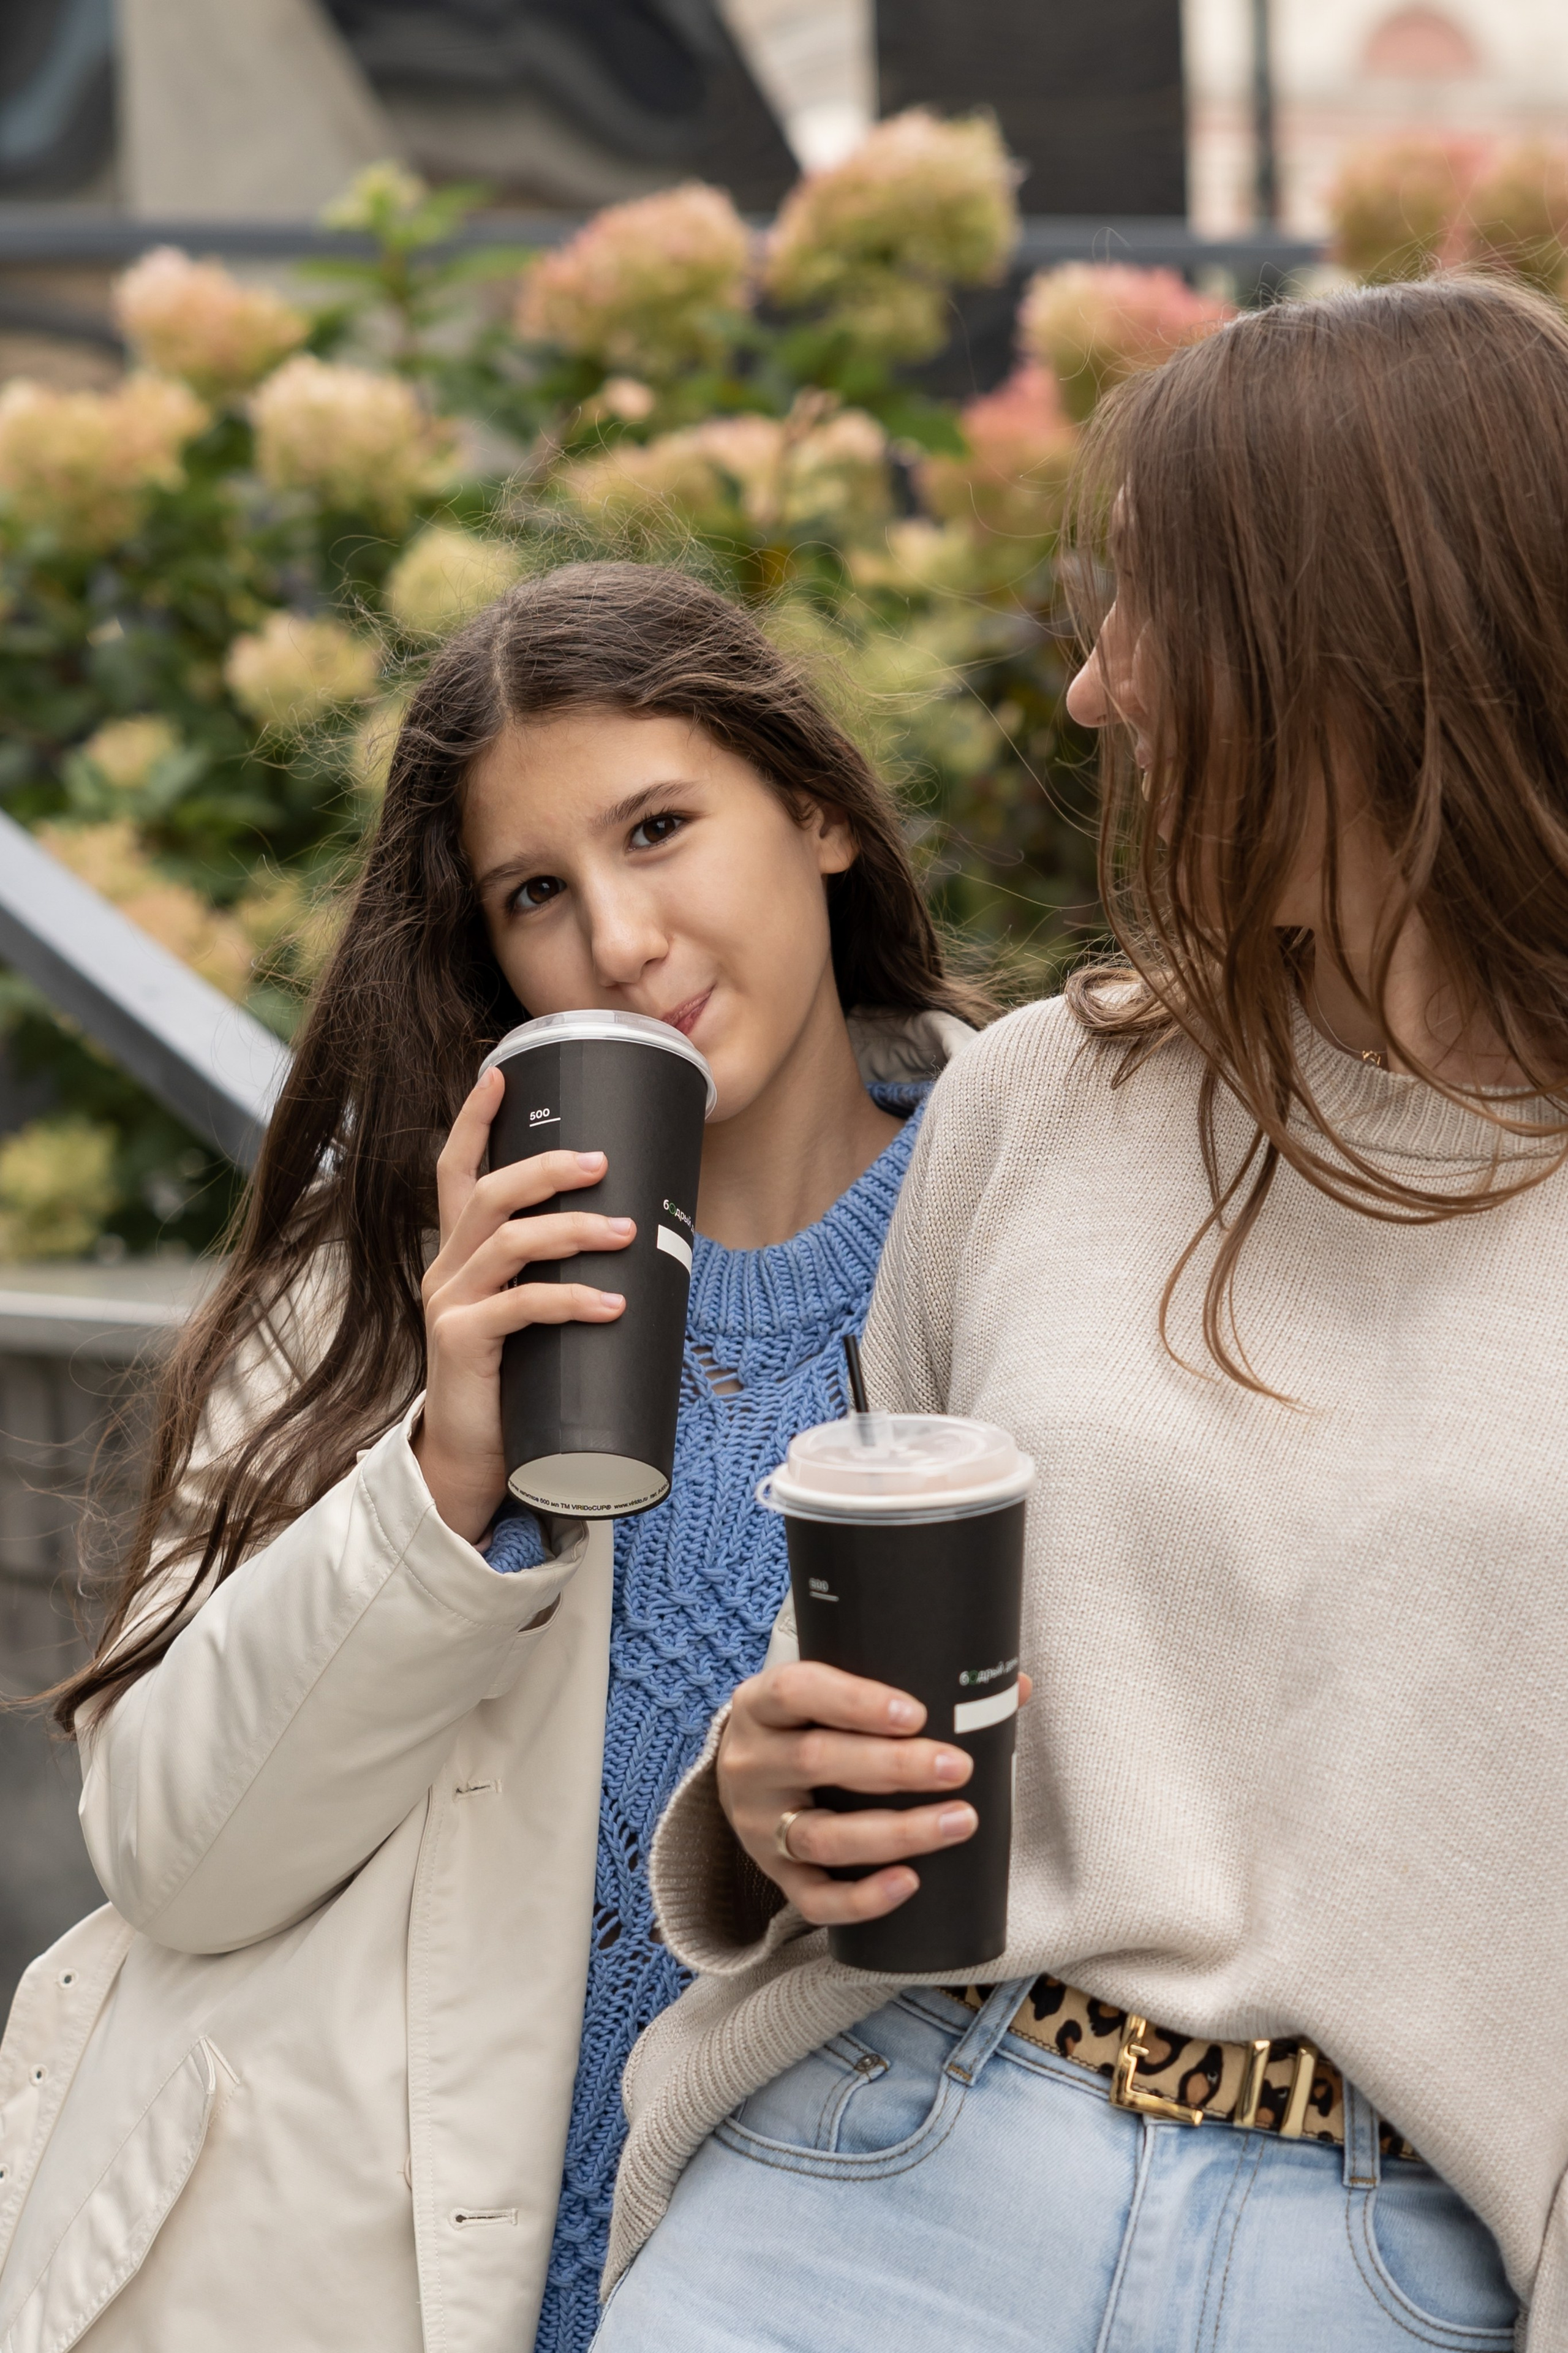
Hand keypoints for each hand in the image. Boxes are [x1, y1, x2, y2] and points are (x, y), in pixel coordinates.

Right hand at [411, 1063, 633, 1541]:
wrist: (473, 1461)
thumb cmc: (513, 1381)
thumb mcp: (530, 1318)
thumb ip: (555, 1276)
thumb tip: (632, 1242)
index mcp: (460, 1254)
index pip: (455, 1170)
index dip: (473, 1119)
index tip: (500, 1071)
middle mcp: (447, 1269)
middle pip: (489, 1193)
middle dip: (546, 1168)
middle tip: (602, 1162)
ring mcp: (449, 1305)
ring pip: (509, 1242)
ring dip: (573, 1230)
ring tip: (626, 1233)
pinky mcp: (461, 1344)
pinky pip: (521, 1307)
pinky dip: (571, 1299)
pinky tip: (611, 1305)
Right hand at [715, 1660, 1032, 1926]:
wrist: (742, 1773)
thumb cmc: (806, 1724)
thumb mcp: (830, 1693)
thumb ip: (908, 1683)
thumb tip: (1012, 1686)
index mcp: (762, 1704)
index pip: (797, 1691)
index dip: (855, 1702)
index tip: (916, 1713)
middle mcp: (751, 1762)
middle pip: (816, 1761)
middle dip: (895, 1766)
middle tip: (959, 1767)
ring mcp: (758, 1824)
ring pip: (822, 1836)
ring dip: (896, 1832)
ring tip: (959, 1821)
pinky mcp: (774, 1873)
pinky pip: (814, 1898)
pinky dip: (864, 1897)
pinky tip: (911, 1882)